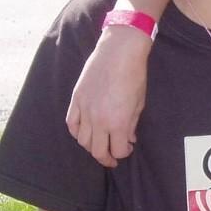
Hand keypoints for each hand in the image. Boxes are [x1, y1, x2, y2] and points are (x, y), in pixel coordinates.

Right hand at [65, 27, 151, 166]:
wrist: (119, 52)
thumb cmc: (134, 76)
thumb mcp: (139, 103)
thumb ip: (131, 124)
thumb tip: (129, 138)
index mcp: (118, 122)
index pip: (118, 150)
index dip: (124, 153)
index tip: (128, 149)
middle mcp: (99, 120)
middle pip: (97, 151)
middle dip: (106, 158)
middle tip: (111, 158)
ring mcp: (85, 110)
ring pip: (82, 140)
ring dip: (91, 147)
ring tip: (99, 144)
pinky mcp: (76, 99)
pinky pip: (71, 124)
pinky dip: (76, 132)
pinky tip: (84, 133)